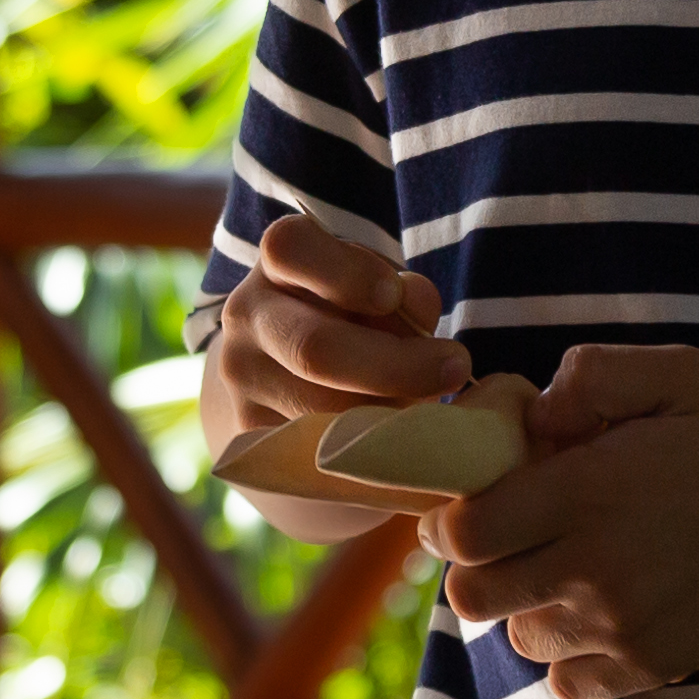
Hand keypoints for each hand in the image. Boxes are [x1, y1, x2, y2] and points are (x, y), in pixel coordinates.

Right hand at [208, 215, 473, 427]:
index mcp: (278, 259)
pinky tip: (396, 439)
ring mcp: (241, 376)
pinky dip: (365, 446)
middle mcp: (247, 313)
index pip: (291, 250)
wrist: (292, 362)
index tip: (392, 296)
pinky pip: (314, 448)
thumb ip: (404, 293)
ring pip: (318, 409)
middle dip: (396, 366)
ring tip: (428, 407)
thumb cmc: (355, 308)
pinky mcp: (251, 430)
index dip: (346, 274)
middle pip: (314, 347)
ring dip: (386, 413)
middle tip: (456, 368)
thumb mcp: (378, 283)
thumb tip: (417, 311)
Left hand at [430, 344, 698, 698]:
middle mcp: (595, 567)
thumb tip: (530, 412)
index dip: (450, 520)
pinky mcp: (652, 665)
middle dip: (477, 565)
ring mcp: (622, 627)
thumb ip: (592, 377)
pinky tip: (597, 615)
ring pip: (518, 639)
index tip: (470, 504)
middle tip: (511, 539)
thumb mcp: (680, 372)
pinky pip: (567, 684)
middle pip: (473, 596)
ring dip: (524, 607)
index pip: (463, 534)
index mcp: (589, 491)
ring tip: (564, 572)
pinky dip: (567, 657)